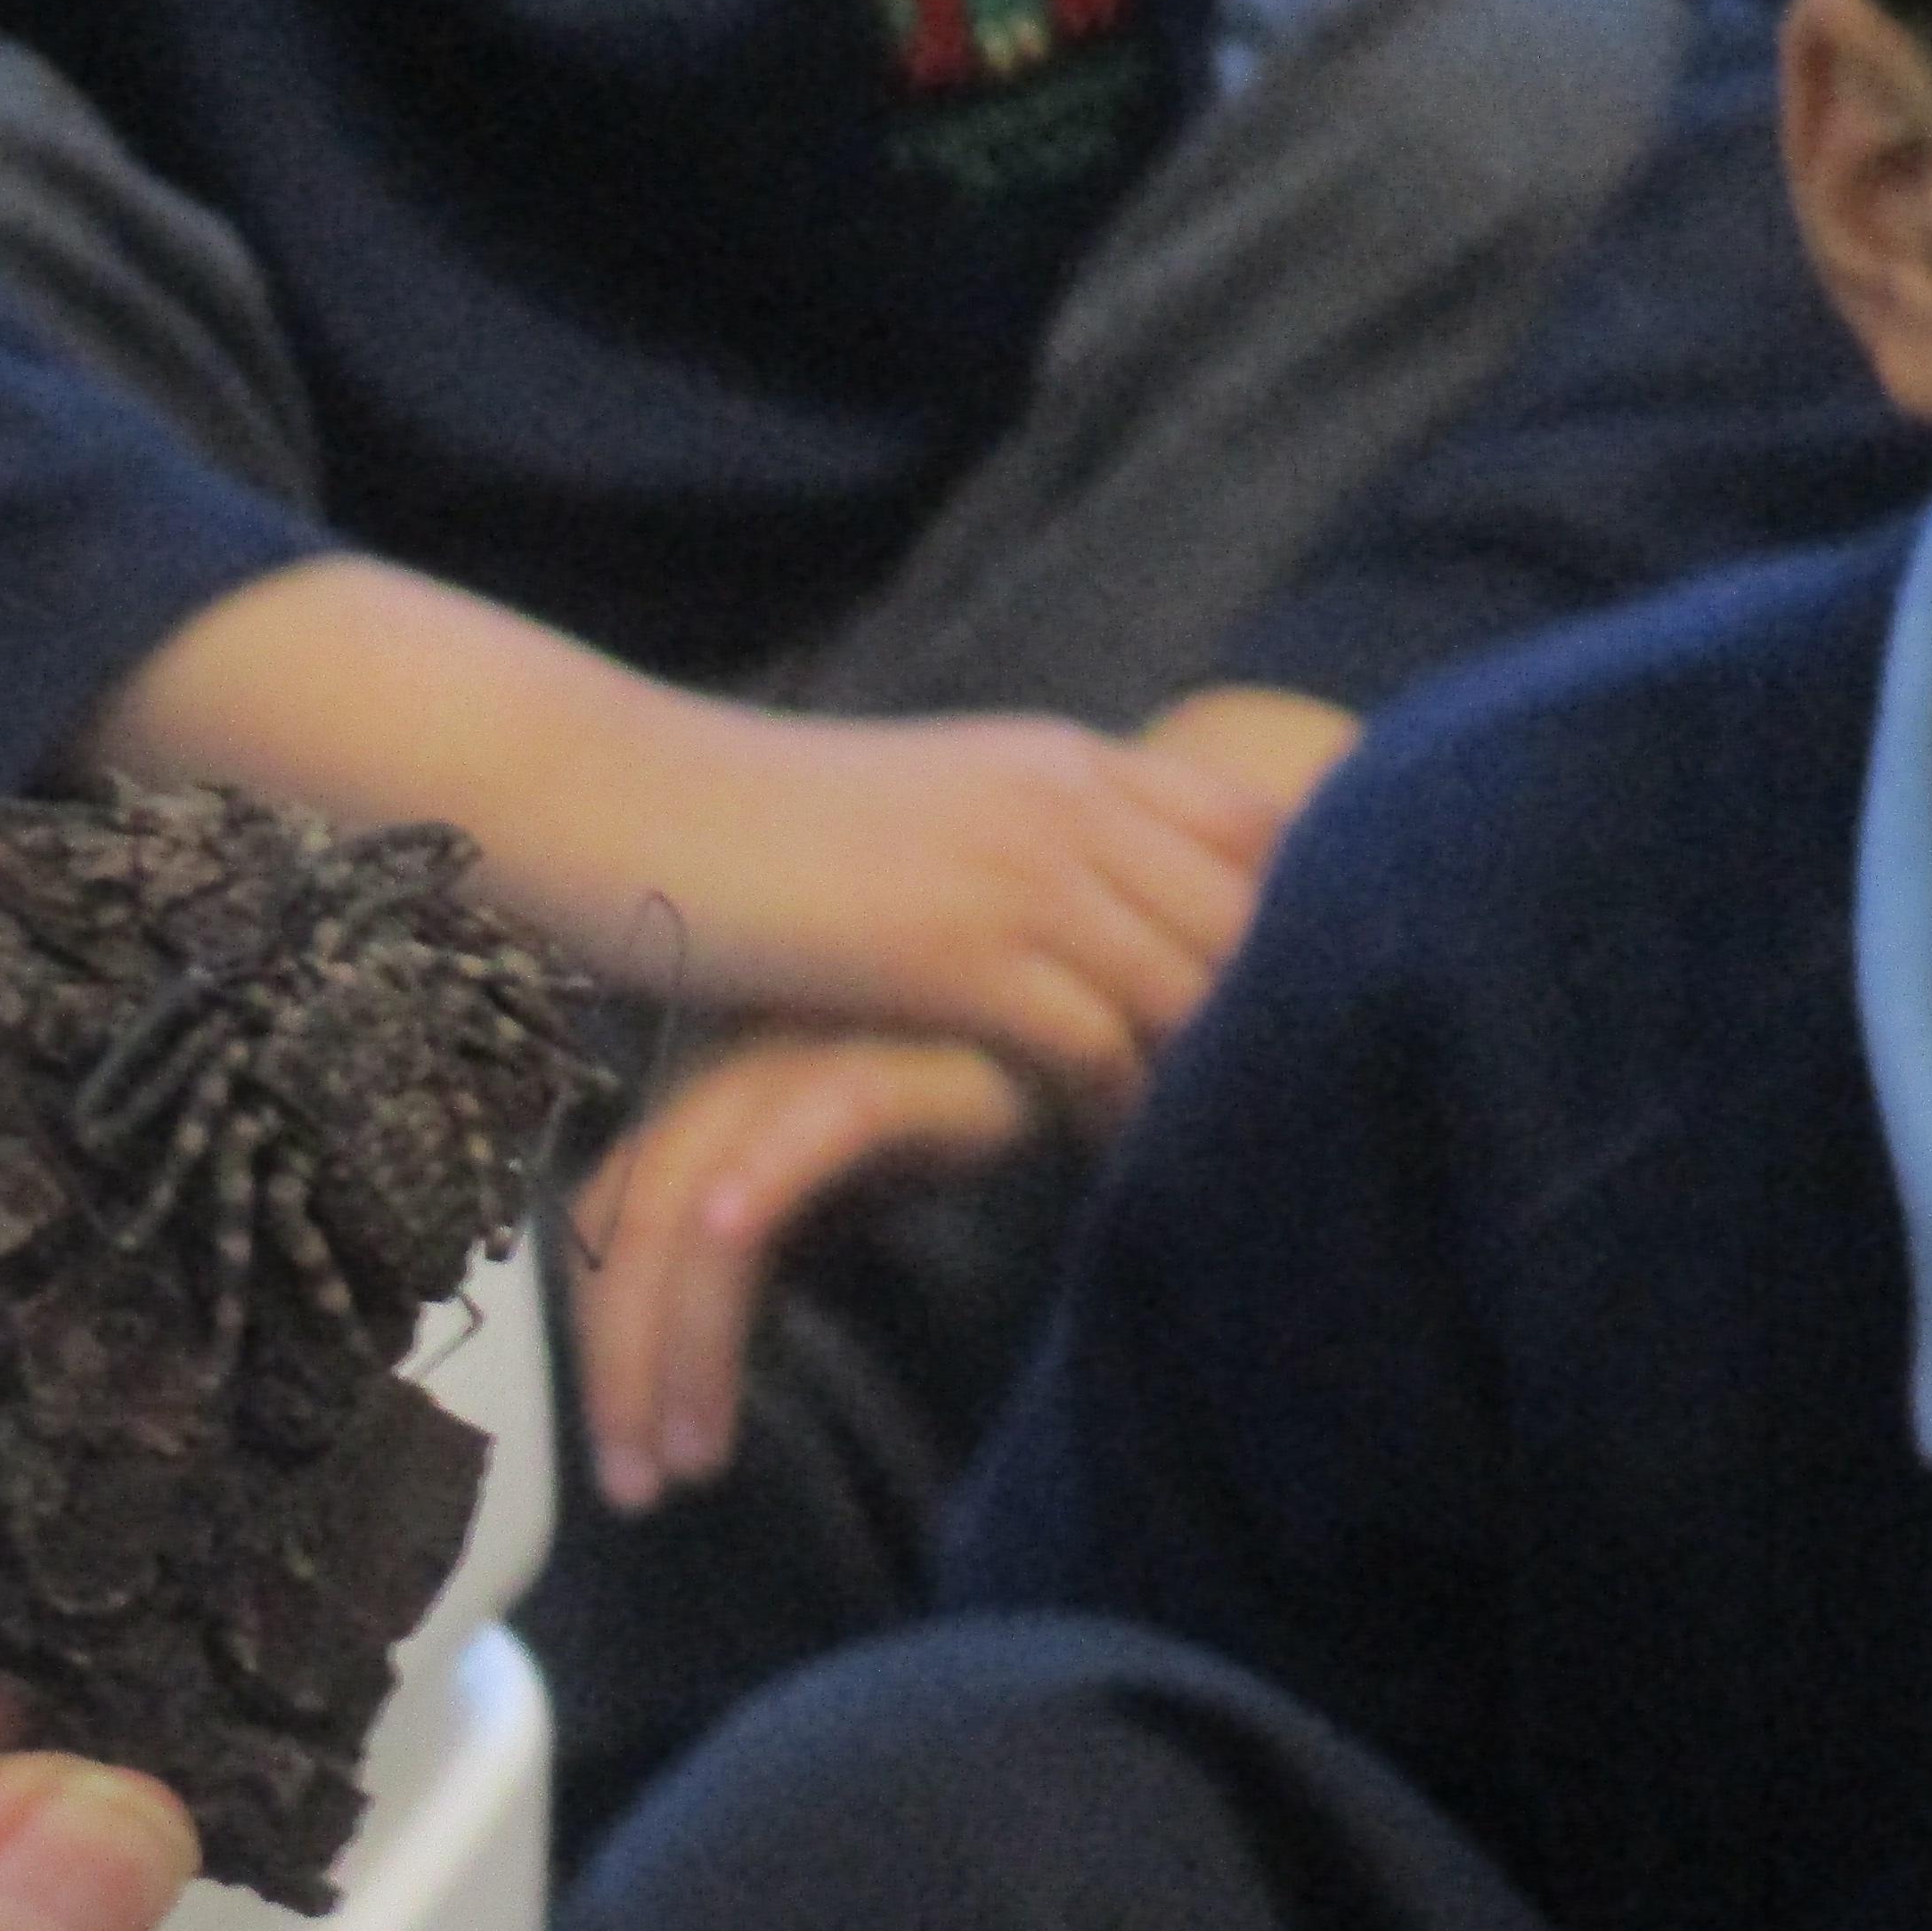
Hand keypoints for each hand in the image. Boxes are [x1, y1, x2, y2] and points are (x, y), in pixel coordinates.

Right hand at [77, 559, 1286, 1089]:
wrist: (612, 798)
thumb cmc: (734, 827)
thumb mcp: (905, 814)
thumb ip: (1001, 846)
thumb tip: (1063, 919)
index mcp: (1056, 759)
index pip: (1252, 828)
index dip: (1305, 919)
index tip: (1320, 1016)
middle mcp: (1063, 797)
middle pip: (1256, 909)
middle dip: (1296, 1013)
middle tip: (1306, 1126)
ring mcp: (1017, 866)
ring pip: (1196, 981)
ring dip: (1223, 1078)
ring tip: (1234, 1171)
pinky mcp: (959, 947)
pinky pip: (1100, 1042)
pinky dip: (1126, 1110)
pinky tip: (1116, 1169)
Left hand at [562, 1031, 1051, 1505]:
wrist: (1108, 1081)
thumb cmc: (981, 1145)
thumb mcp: (845, 1209)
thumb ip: (767, 1256)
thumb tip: (688, 1376)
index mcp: (714, 1102)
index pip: (610, 1225)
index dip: (603, 1349)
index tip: (627, 1469)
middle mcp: (744, 1064)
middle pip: (632, 1220)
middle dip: (621, 1369)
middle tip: (640, 1488)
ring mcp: (822, 1048)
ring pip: (706, 1193)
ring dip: (686, 1337)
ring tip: (695, 1456)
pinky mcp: (920, 1054)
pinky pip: (830, 1119)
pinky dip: (768, 1177)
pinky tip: (734, 1243)